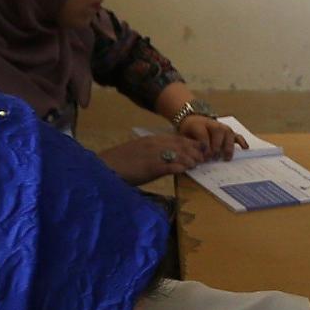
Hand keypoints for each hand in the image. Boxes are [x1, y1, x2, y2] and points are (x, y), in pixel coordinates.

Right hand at [102, 134, 216, 183]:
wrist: (105, 167)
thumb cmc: (120, 162)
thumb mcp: (139, 152)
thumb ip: (153, 152)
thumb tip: (167, 158)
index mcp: (152, 140)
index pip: (177, 138)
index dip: (191, 143)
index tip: (200, 148)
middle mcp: (155, 144)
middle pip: (182, 144)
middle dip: (195, 150)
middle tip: (204, 157)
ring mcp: (154, 155)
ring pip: (180, 153)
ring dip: (191, 159)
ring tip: (197, 164)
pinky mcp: (152, 167)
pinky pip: (172, 165)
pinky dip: (181, 167)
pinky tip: (186, 170)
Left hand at [171, 111, 239, 159]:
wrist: (193, 119)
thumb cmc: (190, 130)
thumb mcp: (185, 136)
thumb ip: (191, 145)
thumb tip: (199, 157)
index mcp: (199, 125)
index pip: (204, 137)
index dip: (204, 149)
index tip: (204, 158)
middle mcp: (214, 125)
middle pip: (218, 135)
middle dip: (216, 149)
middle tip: (213, 159)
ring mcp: (223, 128)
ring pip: (228, 136)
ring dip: (227, 147)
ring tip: (226, 158)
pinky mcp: (229, 132)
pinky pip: (237, 136)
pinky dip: (242, 142)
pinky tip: (245, 148)